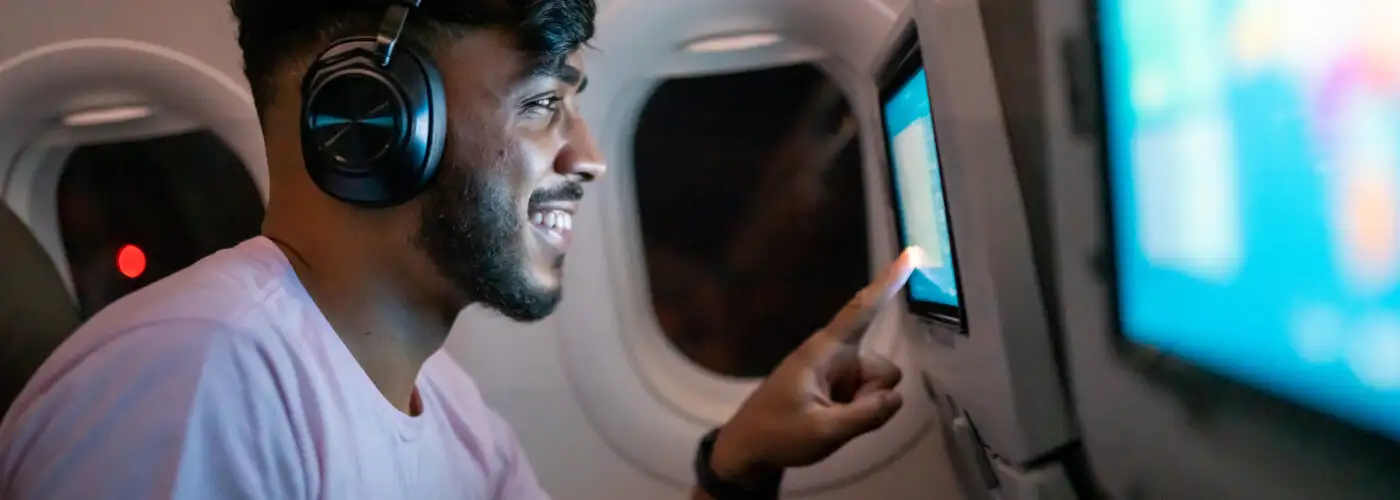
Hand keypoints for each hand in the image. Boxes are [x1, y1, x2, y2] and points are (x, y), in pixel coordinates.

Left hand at [710, 247, 922, 483]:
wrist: (750, 448)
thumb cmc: (778, 433)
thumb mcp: (823, 430)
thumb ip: (865, 415)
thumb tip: (896, 398)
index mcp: (825, 350)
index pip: (861, 310)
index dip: (887, 282)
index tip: (911, 253)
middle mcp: (837, 354)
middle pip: (884, 369)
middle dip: (874, 396)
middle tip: (838, 418)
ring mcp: (839, 372)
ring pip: (879, 387)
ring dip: (865, 407)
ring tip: (830, 421)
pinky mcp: (839, 387)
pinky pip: (869, 398)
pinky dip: (859, 412)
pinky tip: (833, 422)